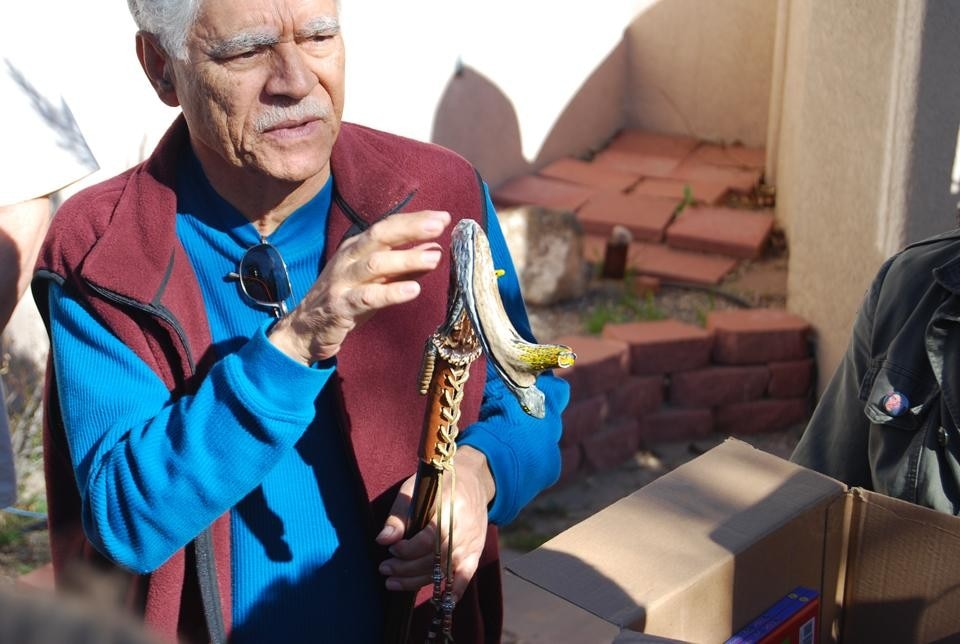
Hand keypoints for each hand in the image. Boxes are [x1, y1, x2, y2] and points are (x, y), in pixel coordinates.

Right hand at [268, 210, 450, 363]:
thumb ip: (402, 267)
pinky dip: (391, 292)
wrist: (306, 329)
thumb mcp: (376, 279)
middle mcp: (349, 258)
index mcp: (357, 248)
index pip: (387, 226)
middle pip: (380, 236)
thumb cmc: (347, 299)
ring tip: (434, 257)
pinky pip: (367, 297)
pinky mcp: (341, 306)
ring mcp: (342, 281)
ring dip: (406, 259)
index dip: (414, 220)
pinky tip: (413, 290)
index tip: (443, 217)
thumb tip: (435, 250)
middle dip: (410, 229)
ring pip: (375, 264)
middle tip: (439, 225)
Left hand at [376, 446, 495, 598]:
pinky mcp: (474, 554)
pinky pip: (465, 578)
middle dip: (405, 568)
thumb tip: (382, 540)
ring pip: (442, 572)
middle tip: (384, 569)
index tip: (391, 550)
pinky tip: (438, 603)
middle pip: (433, 559)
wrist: (474, 481)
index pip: (428, 539)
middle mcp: (462, 532)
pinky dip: (454, 592)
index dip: (407, 549)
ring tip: (392, 582)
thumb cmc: (438, 484)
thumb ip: (400, 516)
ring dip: (416, 581)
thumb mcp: (416, 490)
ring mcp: (470, 546)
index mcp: (450, 512)